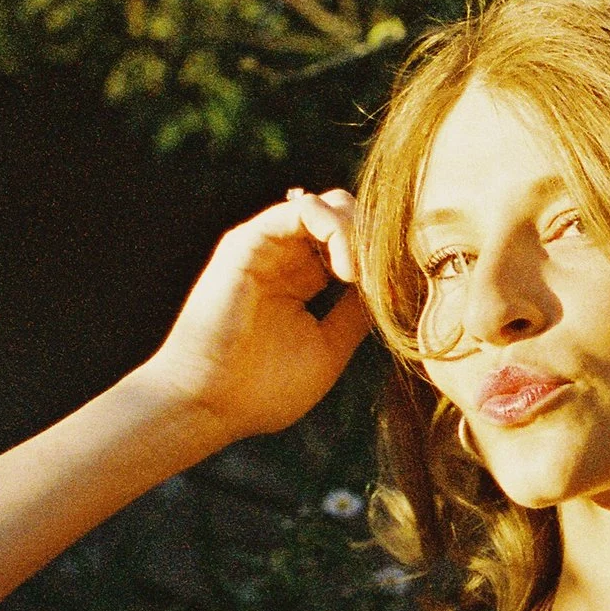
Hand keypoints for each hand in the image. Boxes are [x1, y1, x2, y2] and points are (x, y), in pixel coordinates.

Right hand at [137, 187, 371, 444]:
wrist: (208, 404)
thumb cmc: (262, 390)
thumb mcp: (329, 349)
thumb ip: (356, 314)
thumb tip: (391, 286)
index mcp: (302, 279)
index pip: (353, 242)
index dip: (383, 258)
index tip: (400, 293)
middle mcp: (284, 255)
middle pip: (346, 216)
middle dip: (378, 240)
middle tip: (389, 281)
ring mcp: (266, 245)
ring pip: (330, 205)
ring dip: (361, 235)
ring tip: (365, 280)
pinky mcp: (249, 241)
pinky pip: (302, 209)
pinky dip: (336, 230)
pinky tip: (347, 272)